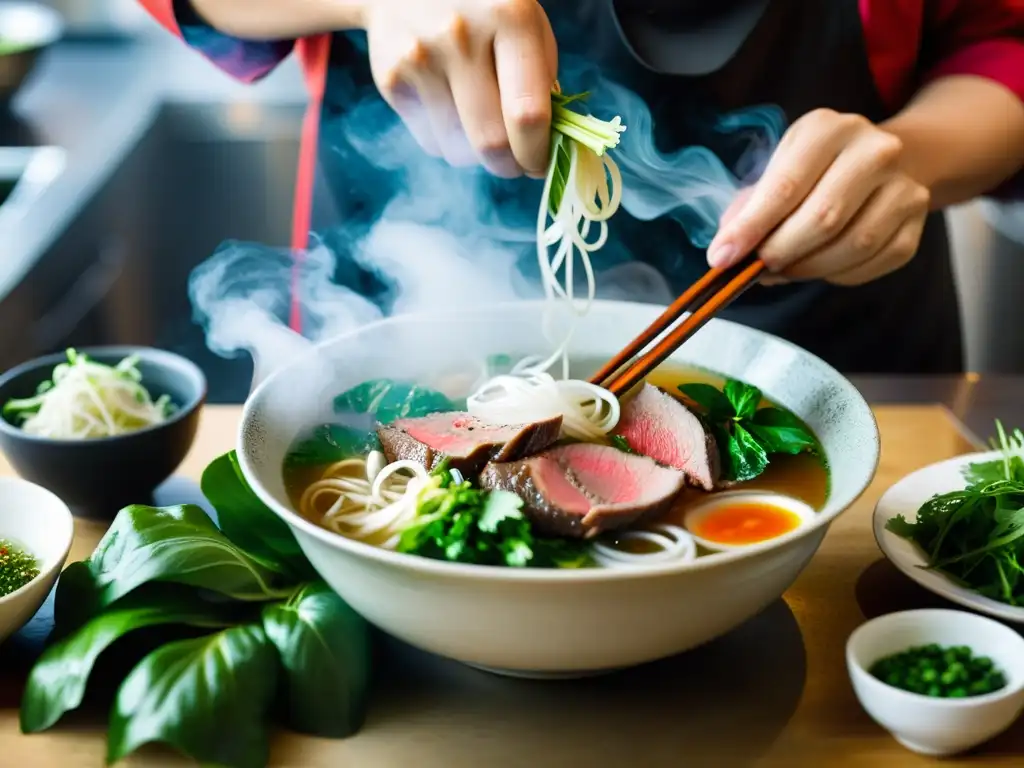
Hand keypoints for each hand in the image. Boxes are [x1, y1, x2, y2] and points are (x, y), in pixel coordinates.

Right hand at [362, 0, 557, 177]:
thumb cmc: (483, 9)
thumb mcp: (526, 25)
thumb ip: (541, 80)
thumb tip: (543, 146)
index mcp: (510, 19)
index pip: (527, 114)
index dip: (537, 154)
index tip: (540, 165)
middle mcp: (461, 37)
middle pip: (491, 143)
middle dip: (509, 165)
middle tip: (515, 163)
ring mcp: (420, 58)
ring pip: (458, 151)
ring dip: (476, 155)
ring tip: (479, 124)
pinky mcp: (391, 78)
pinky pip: (430, 143)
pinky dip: (448, 140)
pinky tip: (449, 107)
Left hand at [706, 109, 931, 285]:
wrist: (883, 161)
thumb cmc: (815, 170)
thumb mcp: (778, 170)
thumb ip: (748, 208)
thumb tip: (726, 251)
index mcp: (828, 130)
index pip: (785, 187)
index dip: (750, 228)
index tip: (722, 258)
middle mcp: (874, 150)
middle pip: (823, 219)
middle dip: (780, 253)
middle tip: (757, 269)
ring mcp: (903, 185)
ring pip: (853, 245)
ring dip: (809, 269)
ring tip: (784, 270)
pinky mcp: (916, 220)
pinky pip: (873, 262)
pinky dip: (838, 274)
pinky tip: (822, 266)